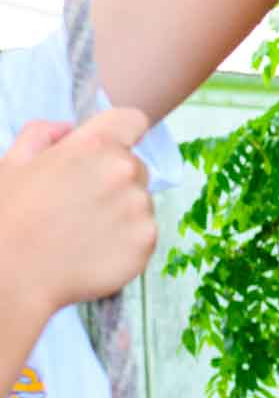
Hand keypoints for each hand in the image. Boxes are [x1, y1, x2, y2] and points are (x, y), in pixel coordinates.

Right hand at [0, 108, 156, 313]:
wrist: (10, 277)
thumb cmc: (5, 219)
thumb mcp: (11, 164)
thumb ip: (41, 135)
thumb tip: (66, 129)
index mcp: (93, 147)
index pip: (131, 120)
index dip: (118, 132)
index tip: (105, 148)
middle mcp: (125, 172)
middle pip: (134, 165)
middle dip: (111, 178)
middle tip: (74, 203)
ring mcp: (139, 209)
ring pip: (138, 201)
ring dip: (118, 210)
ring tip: (77, 231)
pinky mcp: (146, 242)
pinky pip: (142, 233)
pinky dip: (123, 240)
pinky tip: (89, 250)